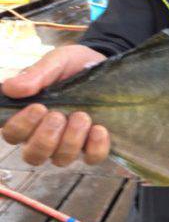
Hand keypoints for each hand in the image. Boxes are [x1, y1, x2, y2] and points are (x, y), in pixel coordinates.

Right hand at [1, 45, 109, 166]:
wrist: (106, 65)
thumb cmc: (74, 66)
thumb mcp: (56, 62)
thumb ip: (36, 74)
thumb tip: (9, 88)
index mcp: (28, 115)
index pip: (12, 133)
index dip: (20, 126)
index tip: (38, 107)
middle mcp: (45, 135)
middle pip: (33, 155)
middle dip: (45, 138)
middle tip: (58, 116)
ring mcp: (70, 143)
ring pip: (61, 159)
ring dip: (70, 140)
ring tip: (82, 116)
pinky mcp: (94, 145)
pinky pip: (92, 158)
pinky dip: (95, 147)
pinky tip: (99, 129)